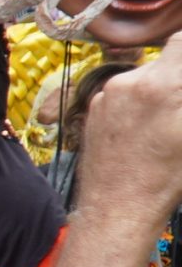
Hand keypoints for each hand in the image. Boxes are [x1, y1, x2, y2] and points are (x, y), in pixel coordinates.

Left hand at [76, 42, 181, 218]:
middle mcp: (129, 83)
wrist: (117, 206)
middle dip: (177, 76)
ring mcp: (107, 95)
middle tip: (177, 104)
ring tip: (164, 122)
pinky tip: (143, 129)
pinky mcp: (93, 108)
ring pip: (143, 77)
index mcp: (162, 86)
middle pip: (165, 60)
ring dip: (158, 89)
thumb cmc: (167, 177)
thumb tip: (178, 92)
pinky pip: (122, 93)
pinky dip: (137, 102)